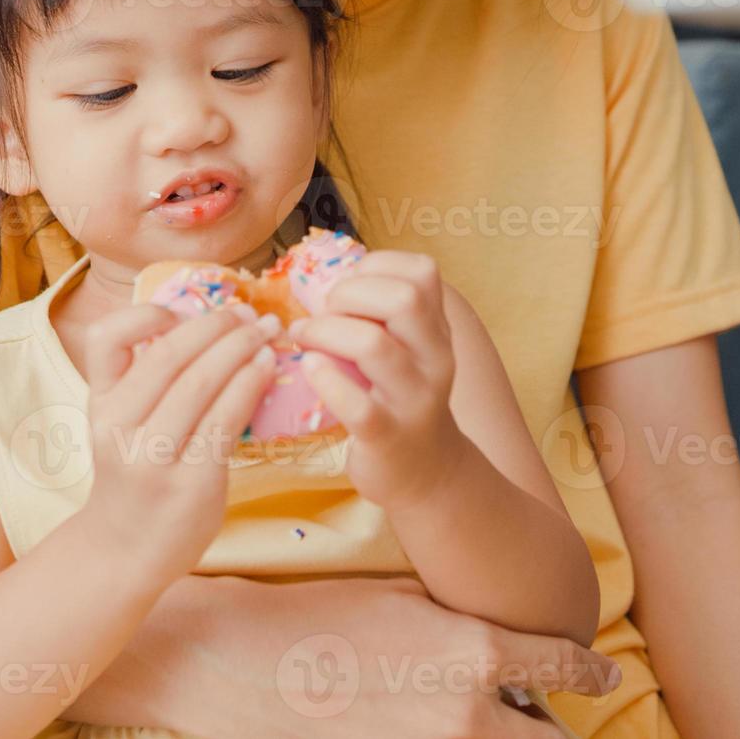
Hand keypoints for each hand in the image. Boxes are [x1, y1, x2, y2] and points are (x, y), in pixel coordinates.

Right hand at [76, 305, 276, 578]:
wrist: (125, 550)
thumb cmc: (133, 476)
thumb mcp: (118, 423)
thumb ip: (142, 378)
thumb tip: (201, 322)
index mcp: (99, 403)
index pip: (106, 338)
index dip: (146, 313)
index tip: (183, 309)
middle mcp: (118, 427)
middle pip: (169, 355)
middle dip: (217, 324)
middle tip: (250, 311)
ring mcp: (152, 457)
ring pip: (200, 383)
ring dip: (241, 347)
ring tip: (268, 331)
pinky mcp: (191, 482)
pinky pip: (225, 419)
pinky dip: (250, 384)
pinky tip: (267, 368)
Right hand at [190, 575, 622, 738]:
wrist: (243, 664)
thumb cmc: (321, 617)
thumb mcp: (405, 599)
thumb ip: (466, 625)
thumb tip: (502, 644)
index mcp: (476, 652)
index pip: (564, 668)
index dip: (590, 673)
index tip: (600, 674)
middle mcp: (468, 715)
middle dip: (556, 732)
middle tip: (554, 725)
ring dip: (509, 737)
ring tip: (502, 723)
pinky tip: (441, 727)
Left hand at [286, 250, 472, 510]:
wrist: (427, 472)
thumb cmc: (399, 398)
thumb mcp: (408, 350)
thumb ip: (382, 314)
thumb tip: (321, 280)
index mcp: (437, 330)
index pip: (421, 271)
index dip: (374, 266)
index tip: (346, 288)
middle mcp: (435, 358)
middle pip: (404, 298)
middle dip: (349, 294)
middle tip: (323, 313)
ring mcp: (414, 399)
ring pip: (374, 345)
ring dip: (325, 332)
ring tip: (303, 337)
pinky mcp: (388, 435)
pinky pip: (357, 404)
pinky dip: (326, 380)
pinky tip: (310, 370)